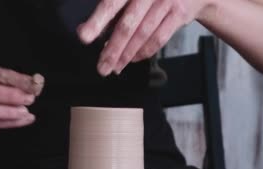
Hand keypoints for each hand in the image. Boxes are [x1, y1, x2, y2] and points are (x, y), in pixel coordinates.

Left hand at [78, 0, 213, 75]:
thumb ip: (110, 9)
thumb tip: (84, 30)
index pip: (111, 3)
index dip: (97, 21)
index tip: (84, 37)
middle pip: (127, 25)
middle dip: (112, 50)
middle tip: (101, 68)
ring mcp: (166, 1)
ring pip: (143, 34)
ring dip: (126, 55)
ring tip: (114, 68)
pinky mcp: (179, 13)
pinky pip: (159, 38)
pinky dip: (144, 52)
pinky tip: (132, 59)